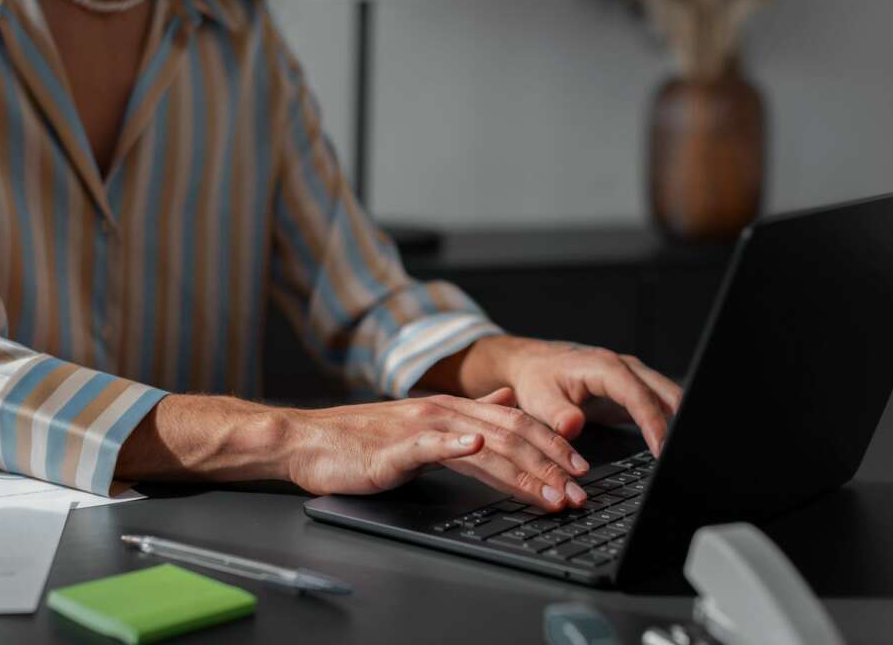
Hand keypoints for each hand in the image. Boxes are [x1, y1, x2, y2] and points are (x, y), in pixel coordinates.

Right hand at [283, 388, 593, 511]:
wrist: (310, 441)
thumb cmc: (363, 440)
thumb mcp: (424, 423)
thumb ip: (468, 413)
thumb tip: (505, 400)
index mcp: (453, 410)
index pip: (516, 425)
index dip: (553, 446)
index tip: (582, 471)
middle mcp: (442, 413)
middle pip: (510, 436)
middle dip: (551, 465)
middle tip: (580, 492)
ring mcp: (419, 427)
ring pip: (483, 445)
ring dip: (522, 470)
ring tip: (551, 492)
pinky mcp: (394, 447)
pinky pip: (430, 443)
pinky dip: (456, 445)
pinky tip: (477, 449)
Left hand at [497, 339, 682, 454]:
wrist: (533, 365)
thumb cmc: (537, 379)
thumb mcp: (538, 397)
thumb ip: (556, 414)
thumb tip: (572, 426)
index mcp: (604, 367)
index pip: (638, 395)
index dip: (653, 422)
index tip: (662, 449)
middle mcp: (624, 368)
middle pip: (664, 392)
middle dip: (679, 422)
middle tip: (682, 456)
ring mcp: (631, 378)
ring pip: (667, 397)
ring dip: (679, 422)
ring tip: (683, 453)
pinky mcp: (632, 391)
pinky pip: (658, 405)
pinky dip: (670, 422)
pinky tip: (672, 445)